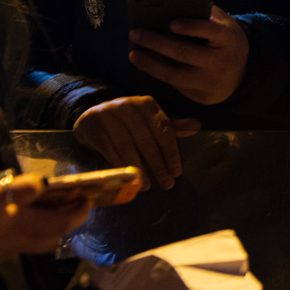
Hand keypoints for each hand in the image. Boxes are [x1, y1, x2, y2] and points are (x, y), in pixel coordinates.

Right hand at [0, 172, 93, 269]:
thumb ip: (18, 189)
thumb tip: (45, 183)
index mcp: (22, 226)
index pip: (61, 223)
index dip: (79, 212)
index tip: (88, 198)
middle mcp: (17, 242)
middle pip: (51, 237)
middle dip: (66, 222)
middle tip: (72, 203)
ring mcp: (2, 250)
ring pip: (35, 241)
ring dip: (47, 226)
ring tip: (47, 206)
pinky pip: (18, 242)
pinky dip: (27, 229)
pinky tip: (16, 217)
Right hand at [72, 96, 199, 190]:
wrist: (92, 118)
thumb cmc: (128, 122)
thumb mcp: (150, 121)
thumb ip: (172, 125)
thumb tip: (197, 125)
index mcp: (146, 103)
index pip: (163, 128)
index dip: (171, 151)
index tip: (177, 171)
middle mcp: (127, 105)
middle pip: (146, 139)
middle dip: (158, 163)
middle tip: (167, 183)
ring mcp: (108, 115)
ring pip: (127, 146)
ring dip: (139, 168)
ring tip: (149, 186)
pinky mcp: (93, 127)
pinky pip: (109, 150)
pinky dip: (121, 166)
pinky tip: (130, 179)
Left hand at [128, 6, 248, 105]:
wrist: (240, 75)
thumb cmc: (223, 40)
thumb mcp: (222, 24)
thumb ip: (202, 15)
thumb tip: (165, 9)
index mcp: (228, 38)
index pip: (211, 31)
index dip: (192, 27)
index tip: (172, 22)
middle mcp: (220, 61)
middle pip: (185, 52)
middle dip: (157, 42)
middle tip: (135, 32)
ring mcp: (209, 81)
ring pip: (175, 74)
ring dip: (150, 63)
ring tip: (133, 53)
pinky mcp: (200, 95)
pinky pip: (174, 84)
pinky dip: (156, 72)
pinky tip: (143, 62)